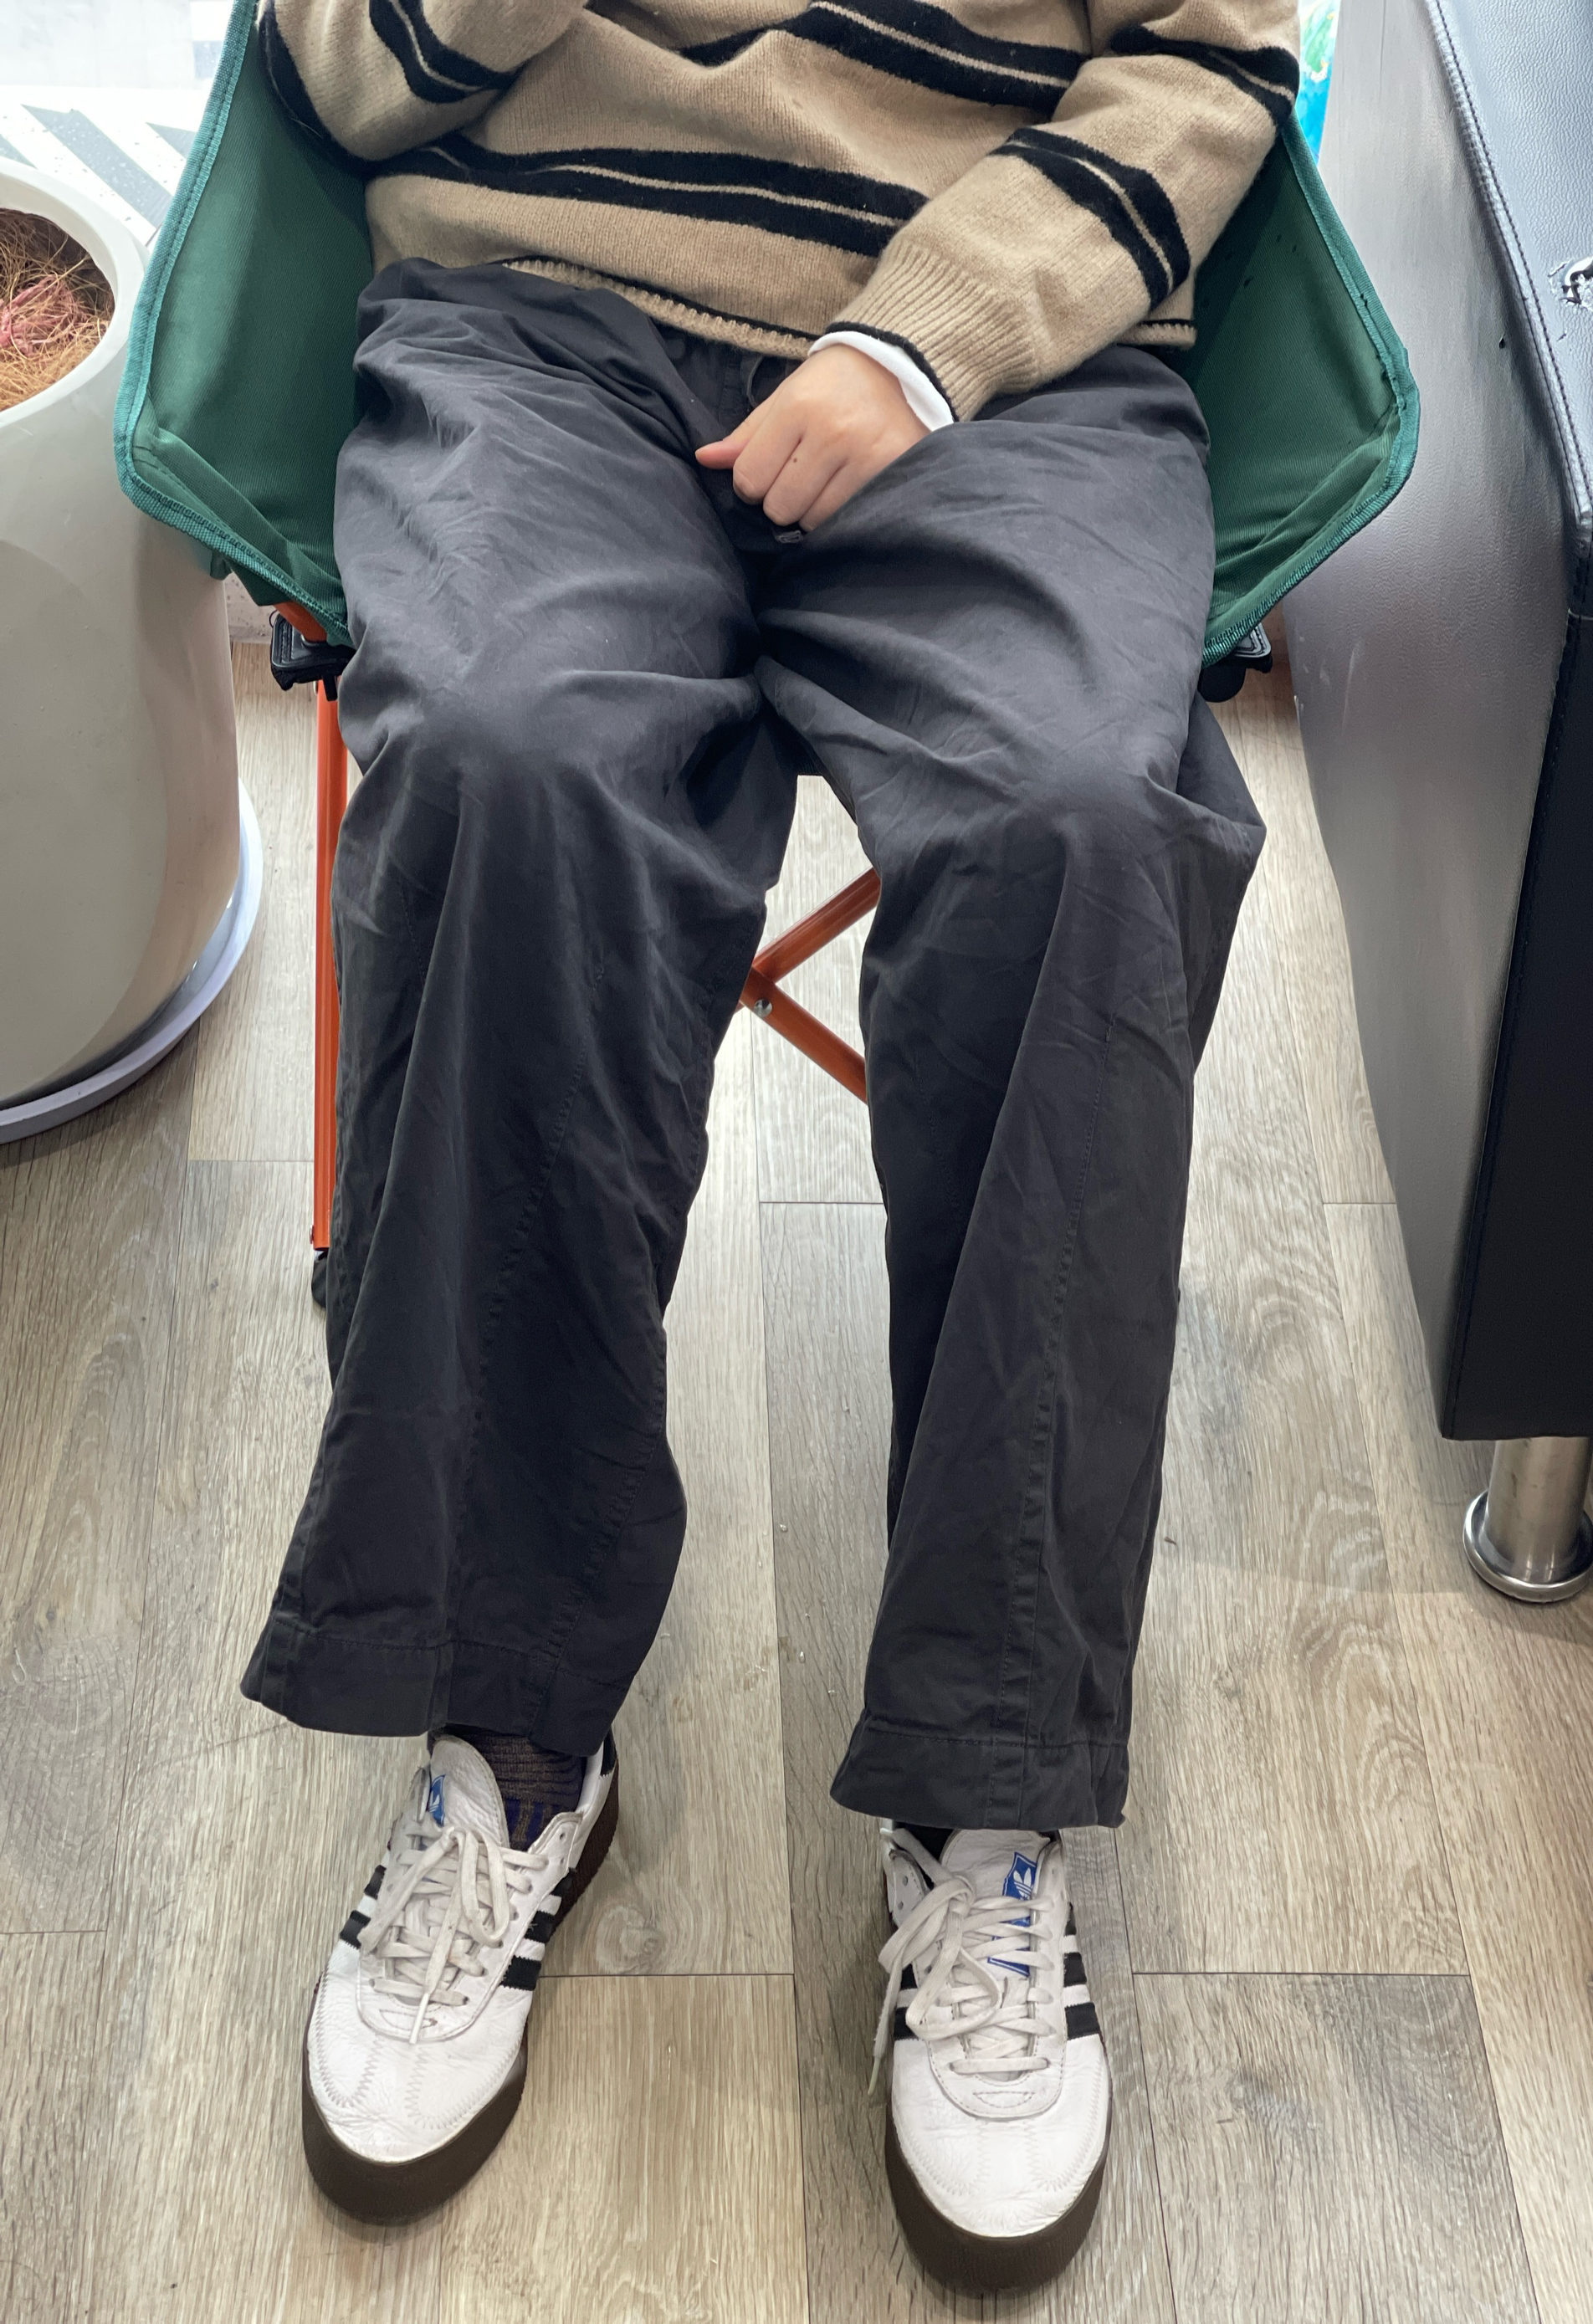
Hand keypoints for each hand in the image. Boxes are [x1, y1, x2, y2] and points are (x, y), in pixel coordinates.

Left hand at [696, 344, 926, 530]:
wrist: (895, 367)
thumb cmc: (829, 386)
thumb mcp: (783, 398)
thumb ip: (745, 435)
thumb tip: (704, 460)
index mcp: (797, 408)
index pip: (749, 478)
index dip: (750, 483)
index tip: (767, 470)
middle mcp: (831, 432)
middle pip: (779, 505)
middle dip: (779, 498)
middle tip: (796, 476)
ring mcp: (863, 455)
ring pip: (810, 518)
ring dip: (808, 507)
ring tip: (822, 479)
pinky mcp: (888, 472)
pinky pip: (843, 518)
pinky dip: (835, 512)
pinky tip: (841, 487)